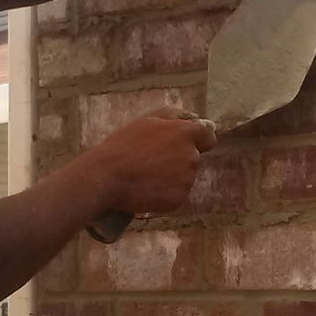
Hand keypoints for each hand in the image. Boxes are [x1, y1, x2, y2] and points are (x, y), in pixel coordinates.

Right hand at [88, 111, 216, 216]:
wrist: (107, 177)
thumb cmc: (123, 146)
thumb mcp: (146, 120)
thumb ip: (173, 116)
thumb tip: (195, 118)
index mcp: (185, 133)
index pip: (208, 137)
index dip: (199, 141)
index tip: (185, 145)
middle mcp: (191, 156)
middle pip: (193, 158)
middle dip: (178, 159)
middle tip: (153, 161)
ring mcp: (187, 179)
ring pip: (185, 177)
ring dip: (172, 177)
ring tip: (146, 176)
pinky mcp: (179, 199)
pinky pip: (176, 194)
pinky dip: (165, 193)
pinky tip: (147, 189)